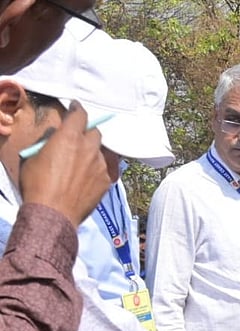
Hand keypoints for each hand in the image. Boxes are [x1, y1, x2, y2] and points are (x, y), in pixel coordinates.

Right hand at [20, 101, 109, 225]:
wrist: (53, 213)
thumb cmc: (37, 184)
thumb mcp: (32, 157)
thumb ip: (47, 143)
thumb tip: (55, 137)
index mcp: (68, 137)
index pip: (80, 115)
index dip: (78, 109)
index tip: (76, 108)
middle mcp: (89, 148)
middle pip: (95, 132)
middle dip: (87, 132)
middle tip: (79, 138)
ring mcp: (100, 165)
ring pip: (102, 151)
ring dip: (94, 152)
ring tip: (83, 161)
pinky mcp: (107, 180)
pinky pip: (107, 169)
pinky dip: (99, 168)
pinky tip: (90, 176)